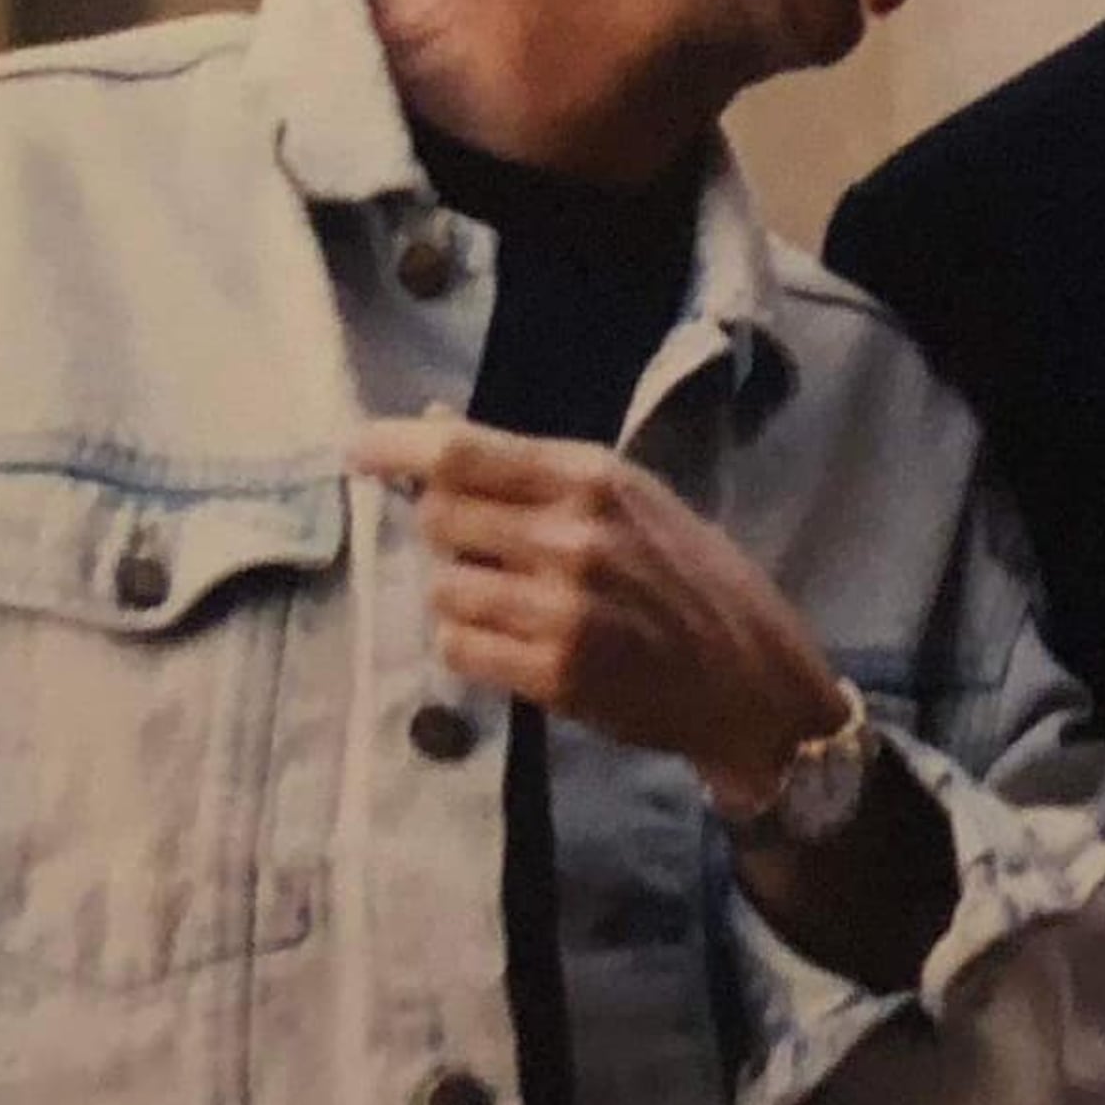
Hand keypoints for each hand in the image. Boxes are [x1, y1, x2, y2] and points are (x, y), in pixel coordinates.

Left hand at [357, 416, 844, 801]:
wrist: (749, 677)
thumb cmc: (689, 575)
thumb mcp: (628, 495)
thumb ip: (534, 467)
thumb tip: (429, 426)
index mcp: (592, 477)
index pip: (463, 453)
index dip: (395, 448)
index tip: (356, 449)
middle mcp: (573, 537)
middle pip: (437, 519)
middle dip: (442, 531)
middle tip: (481, 546)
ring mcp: (562, 610)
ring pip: (441, 589)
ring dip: (459, 594)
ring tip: (513, 602)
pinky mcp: (555, 675)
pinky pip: (459, 649)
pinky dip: (471, 645)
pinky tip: (514, 643)